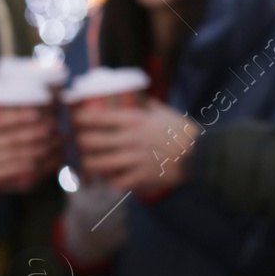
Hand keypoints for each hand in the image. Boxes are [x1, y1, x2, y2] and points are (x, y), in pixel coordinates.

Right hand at [0, 109, 61, 194]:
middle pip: (13, 140)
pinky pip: (16, 175)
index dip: (22, 119)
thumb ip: (0, 126)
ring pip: (18, 158)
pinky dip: (35, 169)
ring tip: (59, 147)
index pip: (1, 122)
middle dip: (39, 135)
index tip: (41, 116)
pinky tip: (50, 164)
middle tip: (58, 131)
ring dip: (43, 152)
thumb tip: (36, 115)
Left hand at [73, 99, 199, 192]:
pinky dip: (110, 180)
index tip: (75, 119)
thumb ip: (144, 103)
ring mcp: (134, 160)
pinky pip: (116, 182)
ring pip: (98, 164)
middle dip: (79, 142)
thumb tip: (132, 93)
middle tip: (78, 142)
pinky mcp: (141, 177)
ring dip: (89, 163)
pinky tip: (109, 177)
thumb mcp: (162, 110)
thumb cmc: (180, 130)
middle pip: (90, 141)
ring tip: (87, 161)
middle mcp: (130, 139)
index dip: (80, 118)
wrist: (199, 154)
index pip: (96, 117)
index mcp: (134, 120)